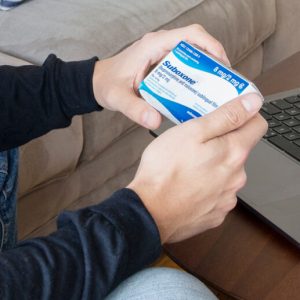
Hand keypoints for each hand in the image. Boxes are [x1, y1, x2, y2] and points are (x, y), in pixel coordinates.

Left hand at [92, 24, 229, 129]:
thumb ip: (135, 109)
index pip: (190, 36)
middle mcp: (161, 46)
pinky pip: (185, 66)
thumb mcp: (118, 98)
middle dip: (214, 60)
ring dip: (206, 69)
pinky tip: (198, 94)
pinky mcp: (163, 65)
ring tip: (216, 89)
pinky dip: (195, 77)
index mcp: (153, 45)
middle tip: (223, 82)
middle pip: (197, 44)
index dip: (211, 46)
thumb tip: (155, 120)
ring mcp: (163, 54)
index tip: (222, 65)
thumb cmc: (107, 85)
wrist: (98, 83)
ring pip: (193, 55)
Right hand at [127, 93, 266, 243]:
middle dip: (221, 142)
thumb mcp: (192, 132)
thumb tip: (253, 103)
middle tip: (196, 141)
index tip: (228, 113)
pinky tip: (188, 185)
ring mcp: (227, 197)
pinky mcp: (216, 213)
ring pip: (226, 172)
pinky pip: (217, 192)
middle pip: (238, 150)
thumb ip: (226, 117)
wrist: (150, 212)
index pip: (257, 126)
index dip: (244, 115)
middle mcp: (237, 177)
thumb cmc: (165, 171)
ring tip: (188, 165)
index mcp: (233, 153)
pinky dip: (207, 186)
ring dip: (213, 165)